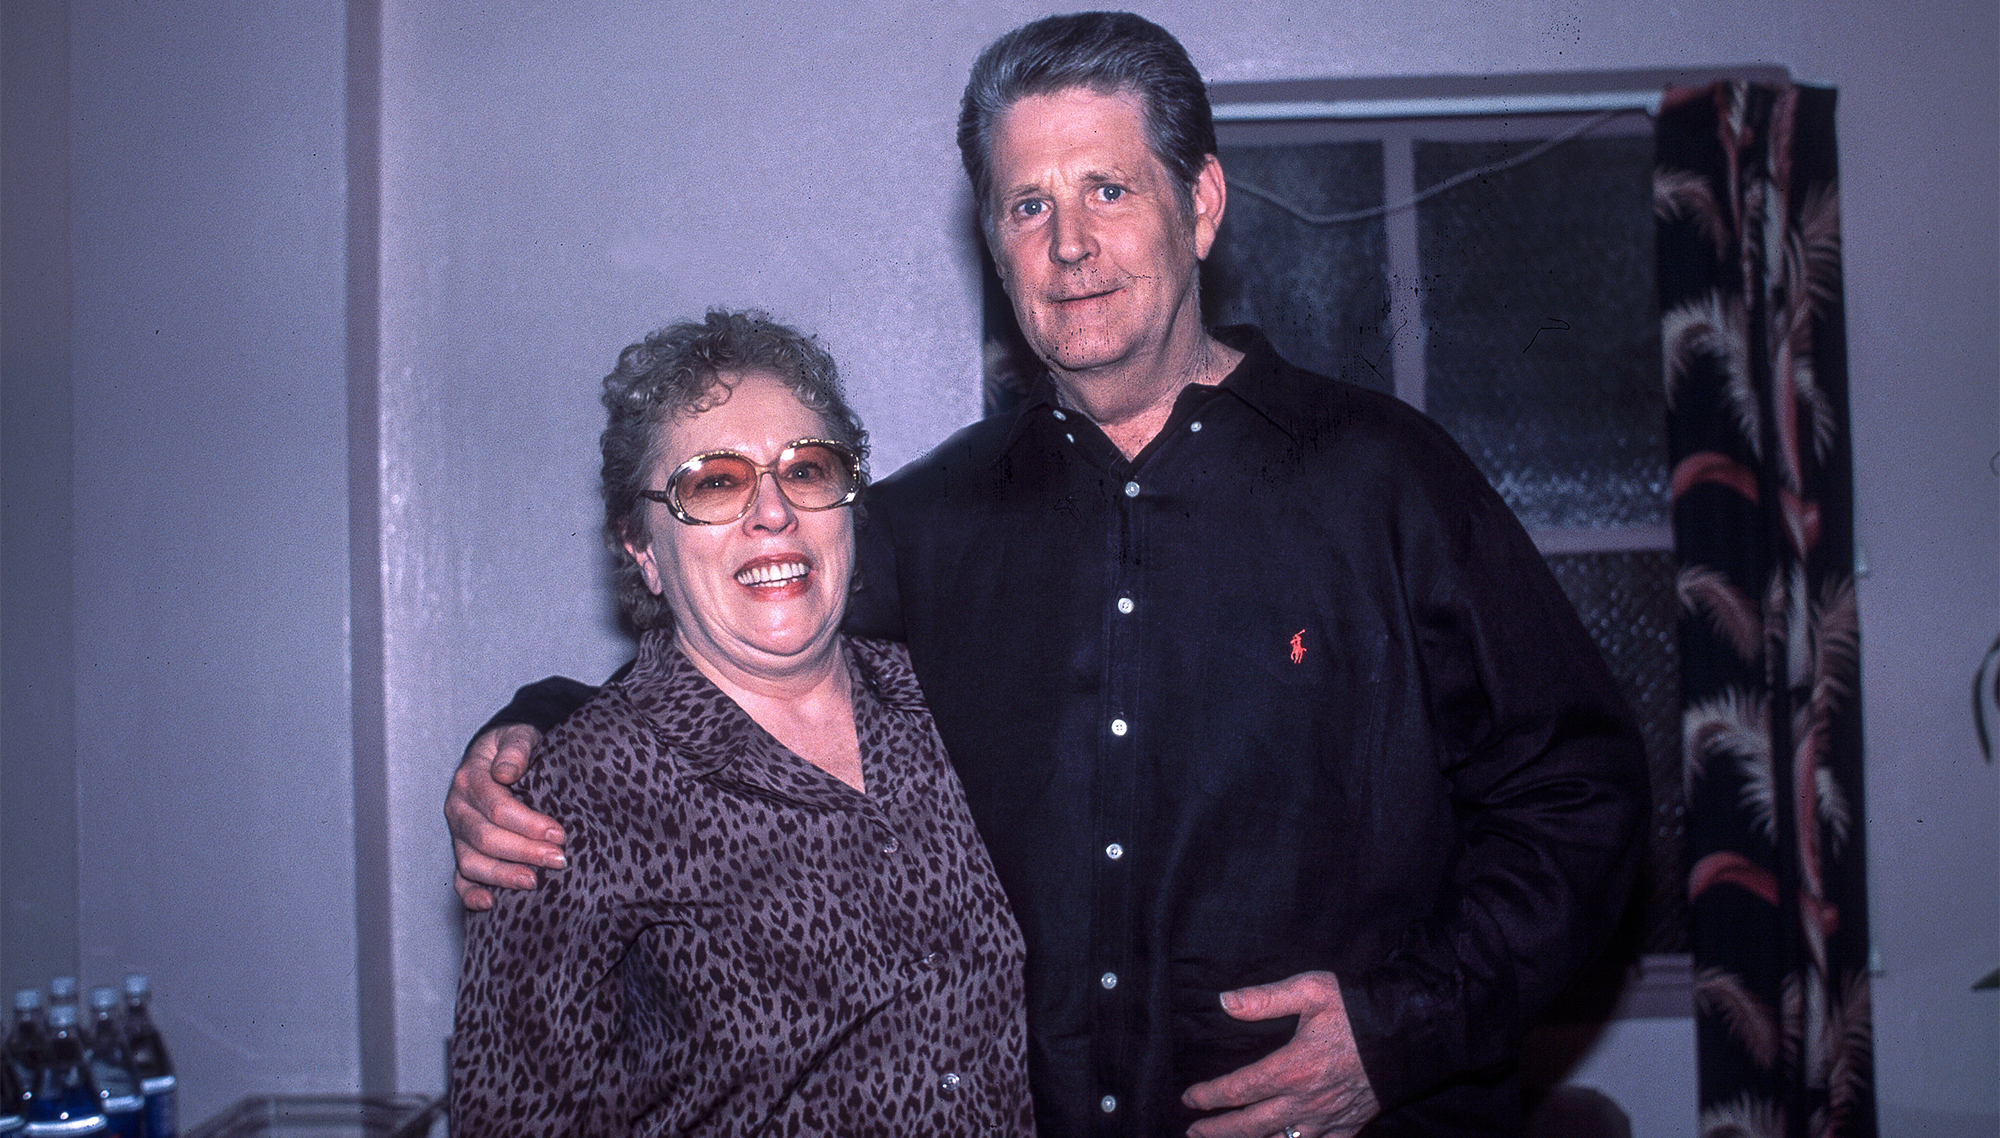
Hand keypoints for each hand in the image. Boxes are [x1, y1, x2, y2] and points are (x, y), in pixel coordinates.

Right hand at [447, 723, 563, 909]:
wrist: (500, 753)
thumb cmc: (513, 747)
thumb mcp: (517, 735)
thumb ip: (515, 749)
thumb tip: (507, 772)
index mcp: (470, 780)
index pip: (497, 808)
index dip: (528, 824)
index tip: (558, 833)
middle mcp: (459, 808)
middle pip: (486, 838)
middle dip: (524, 852)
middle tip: (557, 859)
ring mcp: (458, 833)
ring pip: (471, 862)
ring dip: (503, 875)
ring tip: (534, 881)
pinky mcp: (463, 850)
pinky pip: (460, 877)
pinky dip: (471, 893)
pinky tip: (490, 903)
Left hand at [1181, 971, 1379, 1137]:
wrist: (1411, 1031)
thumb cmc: (1359, 1009)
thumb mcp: (1310, 991)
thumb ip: (1264, 999)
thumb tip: (1225, 1002)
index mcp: (1291, 1069)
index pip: (1238, 1089)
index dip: (1209, 1096)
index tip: (1189, 1098)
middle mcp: (1305, 1101)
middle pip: (1250, 1126)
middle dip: (1217, 1131)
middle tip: (1194, 1132)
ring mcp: (1328, 1118)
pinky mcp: (1349, 1125)